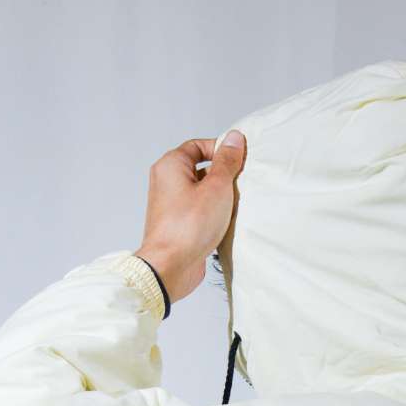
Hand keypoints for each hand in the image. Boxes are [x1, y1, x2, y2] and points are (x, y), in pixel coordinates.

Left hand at [134, 130, 246, 306]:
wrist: (170, 267)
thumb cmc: (189, 227)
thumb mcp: (217, 187)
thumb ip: (227, 161)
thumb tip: (233, 138)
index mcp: (170, 165)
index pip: (198, 145)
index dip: (220, 149)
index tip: (239, 159)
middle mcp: (166, 182)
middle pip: (200, 168)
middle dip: (223, 175)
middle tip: (239, 184)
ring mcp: (171, 205)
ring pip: (202, 192)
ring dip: (220, 197)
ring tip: (233, 205)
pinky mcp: (178, 224)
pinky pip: (199, 210)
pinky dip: (213, 213)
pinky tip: (226, 222)